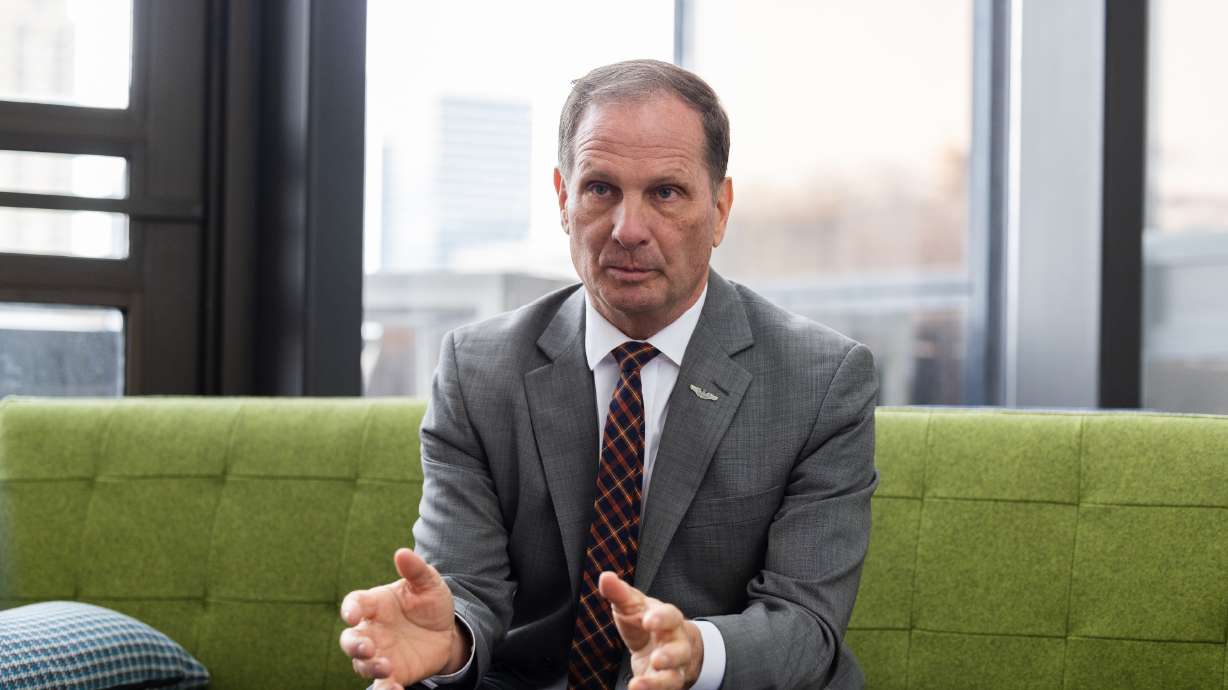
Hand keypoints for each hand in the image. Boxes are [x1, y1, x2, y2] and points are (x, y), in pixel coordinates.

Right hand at [339, 548, 468, 689]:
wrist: (447, 632)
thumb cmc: (430, 603)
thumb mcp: (429, 584)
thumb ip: (416, 570)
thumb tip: (402, 552)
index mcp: (375, 605)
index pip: (354, 604)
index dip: (350, 609)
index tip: (353, 614)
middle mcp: (371, 630)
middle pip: (350, 638)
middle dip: (353, 644)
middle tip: (367, 647)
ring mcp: (379, 654)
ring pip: (361, 664)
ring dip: (369, 666)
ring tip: (386, 667)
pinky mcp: (392, 673)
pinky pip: (382, 684)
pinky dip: (384, 689)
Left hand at [598, 572, 703, 689]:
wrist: (663, 644)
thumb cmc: (646, 620)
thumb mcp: (633, 605)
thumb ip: (620, 593)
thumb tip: (605, 576)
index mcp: (669, 620)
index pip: (671, 616)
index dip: (661, 619)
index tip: (648, 621)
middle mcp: (676, 644)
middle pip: (680, 651)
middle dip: (670, 656)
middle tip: (657, 659)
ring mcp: (673, 668)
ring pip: (673, 678)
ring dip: (658, 684)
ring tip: (638, 685)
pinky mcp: (664, 684)